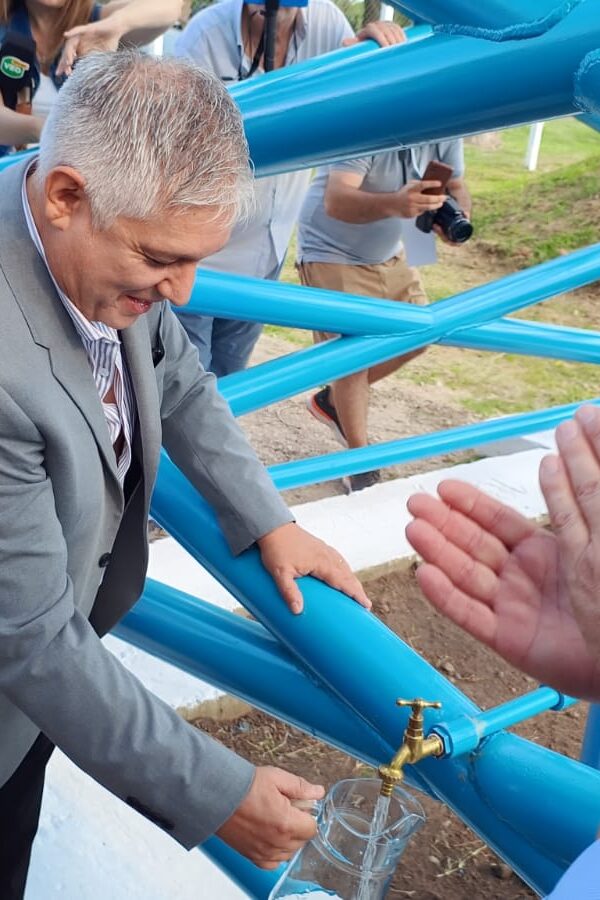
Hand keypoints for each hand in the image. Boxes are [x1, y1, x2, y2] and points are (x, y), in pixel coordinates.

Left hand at [56, 18, 124, 76]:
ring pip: (71, 43)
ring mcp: (83, 35)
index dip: (65, 67)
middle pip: (68, 52)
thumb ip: (99, 67)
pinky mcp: (89, 28)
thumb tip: (98, 81)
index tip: (62, 75)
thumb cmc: (111, 43)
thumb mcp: (104, 59)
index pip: (71, 58)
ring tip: (67, 62)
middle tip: (60, 72)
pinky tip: (66, 35)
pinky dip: (72, 32)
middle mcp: (80, 42)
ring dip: (68, 52)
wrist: (116, 28)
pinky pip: (78, 30)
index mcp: (82, 50)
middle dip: (63, 62)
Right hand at [216, 766, 323, 868]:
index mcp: (286, 823)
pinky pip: (273, 862)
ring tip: (273, 819)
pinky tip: (268, 834)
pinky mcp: (253, 857)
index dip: (307, 815)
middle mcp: (277, 842)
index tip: (299, 806)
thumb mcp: (276, 778)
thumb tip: (318, 792)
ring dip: (287, 838)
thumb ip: (301, 787)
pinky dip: (275, 851)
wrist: (218, 796)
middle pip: (301, 840)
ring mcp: (264, 852)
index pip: (312, 828)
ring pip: (289, 852)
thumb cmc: (244, 786)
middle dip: (298, 825)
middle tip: (283, 808)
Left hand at [257, 522, 370, 613]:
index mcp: (321, 562)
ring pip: (344, 567)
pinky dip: (345, 570)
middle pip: (348, 575)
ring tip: (357, 593)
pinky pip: (338, 560)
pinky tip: (343, 574)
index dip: (356, 594)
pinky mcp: (320, 547)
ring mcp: (325, 550)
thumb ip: (289, 592)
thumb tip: (297, 611)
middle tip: (365, 605)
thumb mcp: (280, 573)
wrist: (273, 527)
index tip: (366, 604)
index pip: (344, 581)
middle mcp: (327, 555)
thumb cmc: (276, 549)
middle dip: (357, 590)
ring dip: (352, 580)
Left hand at [343, 21, 406, 47]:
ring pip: (394, 29)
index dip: (382, 39)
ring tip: (401, 51)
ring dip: (399, 39)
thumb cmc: (363, 47)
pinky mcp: (393, 27)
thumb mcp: (358, 47)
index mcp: (369, 28)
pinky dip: (402, 36)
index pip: (376, 31)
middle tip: (396, 52)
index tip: (386, 48)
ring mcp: (386, 25)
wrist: (369, 42)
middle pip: (387, 30)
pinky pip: (399, 29)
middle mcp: (378, 24)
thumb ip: (353, 45)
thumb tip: (344, 42)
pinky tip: (404, 44)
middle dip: (392, 41)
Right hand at [395, 180, 444, 217]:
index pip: (423, 185)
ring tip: (441, 203)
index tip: (439, 183)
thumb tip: (430, 184)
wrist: (391, 204)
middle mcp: (412, 198)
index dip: (432, 184)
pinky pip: (422, 212)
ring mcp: (412, 207)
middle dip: (439, 198)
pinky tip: (430, 207)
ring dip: (436, 205)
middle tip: (444, 197)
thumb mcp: (409, 185)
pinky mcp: (412, 214)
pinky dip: (426, 209)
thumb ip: (418, 184)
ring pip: (428, 207)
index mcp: (412, 189)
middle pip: (429, 199)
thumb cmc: (402, 194)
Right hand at [405, 405, 599, 700]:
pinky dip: (446, 597)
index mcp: (541, 553)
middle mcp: (520, 578)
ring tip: (413, 530)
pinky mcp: (507, 640)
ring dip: (437, 552)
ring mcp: (511, 609)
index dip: (470, 504)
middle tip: (414, 503)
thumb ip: (572, 501)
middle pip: (473, 545)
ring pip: (466, 575)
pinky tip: (424, 575)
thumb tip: (551, 460)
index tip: (444, 486)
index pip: (498, 522)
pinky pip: (470, 616)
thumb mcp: (592, 539)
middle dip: (443, 523)